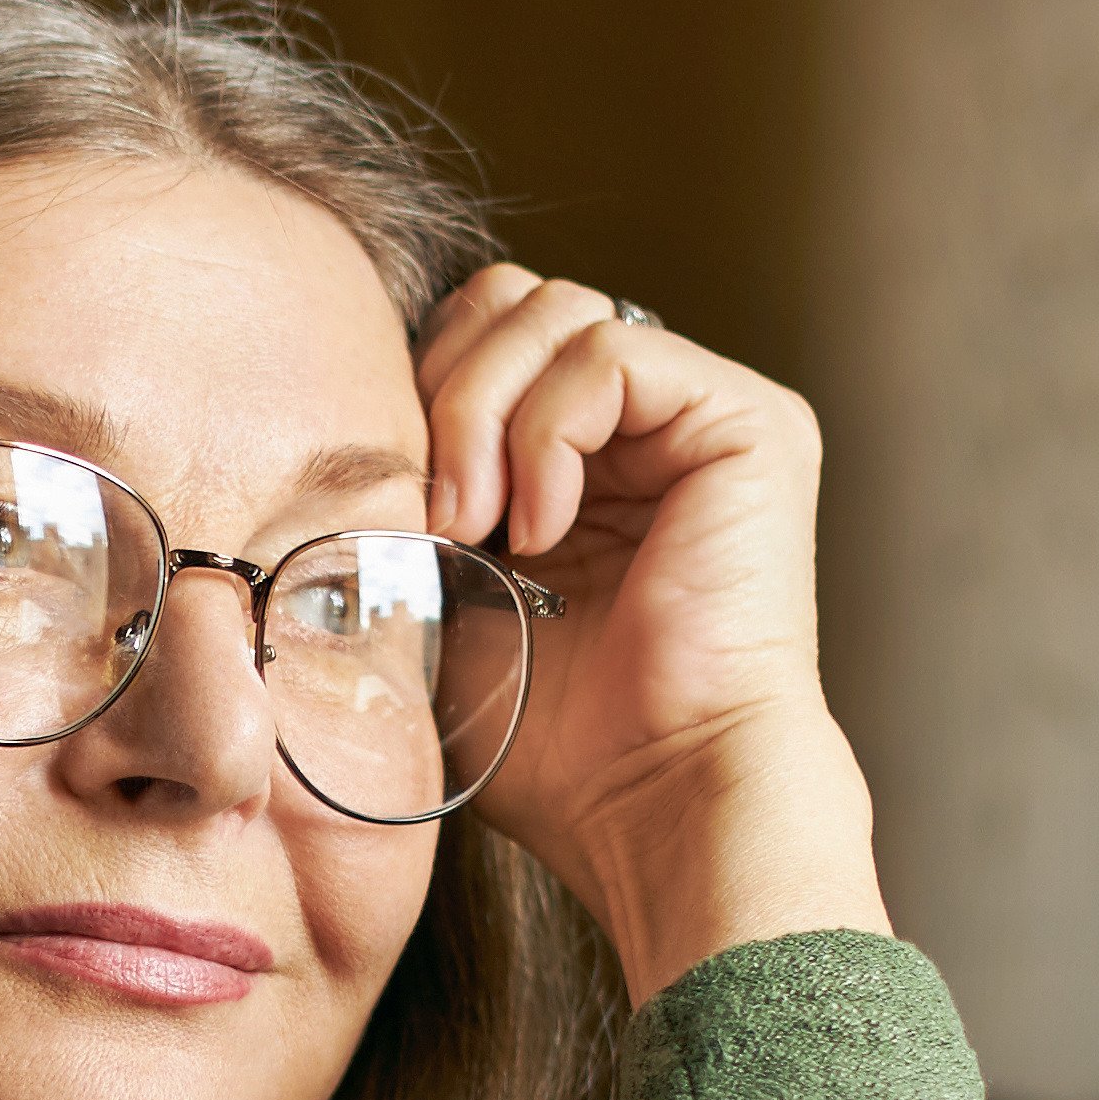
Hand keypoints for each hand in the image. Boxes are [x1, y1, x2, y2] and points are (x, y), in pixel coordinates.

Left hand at [411, 263, 886, 997]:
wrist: (652, 798)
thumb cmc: (560, 740)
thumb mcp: (452, 592)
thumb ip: (423, 495)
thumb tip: (348, 433)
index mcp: (588, 454)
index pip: (483, 335)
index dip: (423, 390)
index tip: (400, 505)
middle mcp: (654, 421)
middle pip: (516, 300)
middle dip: (450, 391)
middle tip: (440, 516)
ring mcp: (705, 415)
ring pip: (555, 312)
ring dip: (485, 417)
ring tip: (484, 529)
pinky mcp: (749, 422)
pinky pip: (611, 353)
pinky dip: (549, 435)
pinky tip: (546, 531)